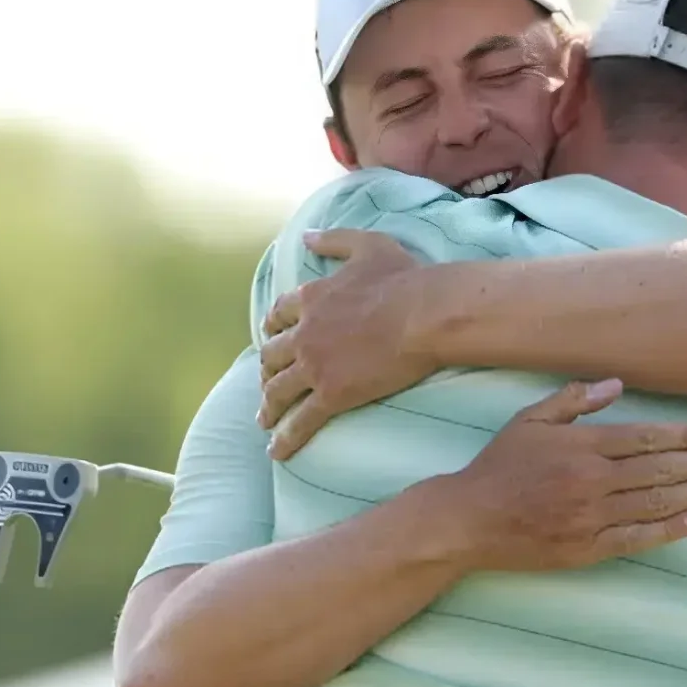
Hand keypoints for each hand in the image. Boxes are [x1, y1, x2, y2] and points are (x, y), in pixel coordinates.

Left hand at [258, 230, 429, 455]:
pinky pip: (301, 420)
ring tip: (263, 422)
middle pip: (272, 355)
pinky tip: (276, 450)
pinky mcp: (332, 394)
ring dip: (268, 407)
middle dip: (266, 371)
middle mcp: (305, 332)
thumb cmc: (402, 278)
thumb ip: (333, 240)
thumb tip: (307, 236)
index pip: (280, 316)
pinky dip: (285, 437)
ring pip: (279, 390)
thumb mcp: (366, 245)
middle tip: (266, 385)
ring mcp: (315, 365)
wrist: (423, 314)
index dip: (273, 330)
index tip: (271, 340)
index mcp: (311, 298)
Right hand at [441, 380, 686, 571]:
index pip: (644, 439)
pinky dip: (669, 531)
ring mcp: (591, 516)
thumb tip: (615, 385)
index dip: (684, 437)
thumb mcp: (528, 419)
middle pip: (660, 471)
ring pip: (657, 504)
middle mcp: (591, 480)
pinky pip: (636, 538)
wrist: (470, 518)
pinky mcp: (588, 548)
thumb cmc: (499, 464)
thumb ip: (572, 400)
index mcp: (580, 446)